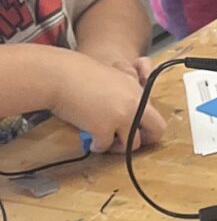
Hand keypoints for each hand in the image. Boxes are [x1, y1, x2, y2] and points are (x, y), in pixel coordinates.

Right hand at [44, 49, 165, 151]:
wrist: (56, 75)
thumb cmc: (74, 73)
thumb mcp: (108, 76)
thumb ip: (123, 93)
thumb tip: (129, 114)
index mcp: (134, 89)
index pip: (156, 114)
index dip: (147, 126)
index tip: (136, 130)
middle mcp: (133, 103)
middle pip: (156, 131)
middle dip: (144, 140)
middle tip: (128, 142)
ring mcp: (121, 117)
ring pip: (132, 144)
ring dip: (119, 146)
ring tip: (105, 141)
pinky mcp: (104, 129)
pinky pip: (106, 146)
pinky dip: (97, 146)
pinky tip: (90, 141)